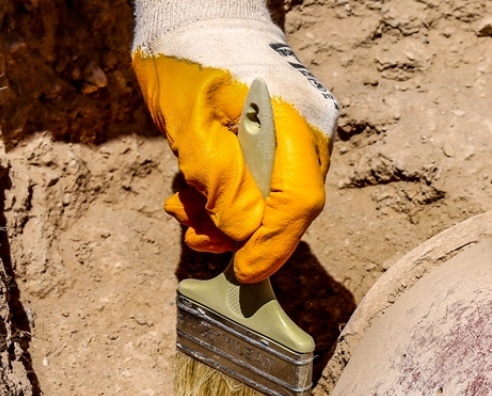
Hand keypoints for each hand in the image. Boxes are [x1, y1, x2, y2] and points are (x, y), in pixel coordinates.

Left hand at [132, 13, 337, 282]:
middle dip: (242, 231)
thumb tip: (242, 230)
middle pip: (289, 204)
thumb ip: (217, 176)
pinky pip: (266, 180)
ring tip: (183, 209)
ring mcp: (299, 135)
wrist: (198, 11)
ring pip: (275, 197)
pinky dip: (231, 195)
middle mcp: (307, 132)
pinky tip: (195, 193)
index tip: (245, 273)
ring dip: (227, 216)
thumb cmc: (187, 54)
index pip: (298, 198)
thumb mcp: (187, 118)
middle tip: (194, 238)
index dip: (273, 242)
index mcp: (289, 119)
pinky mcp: (284, 138)